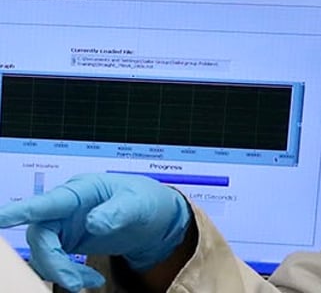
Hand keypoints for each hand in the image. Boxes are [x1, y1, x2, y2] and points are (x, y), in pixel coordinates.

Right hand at [0, 173, 191, 291]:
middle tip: (74, 282)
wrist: (154, 218)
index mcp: (82, 190)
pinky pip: (55, 260)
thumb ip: (118, 211)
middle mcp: (67, 205)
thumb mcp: (138, 204)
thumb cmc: (145, 201)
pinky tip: (89, 280)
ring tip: (87, 282)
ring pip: (44, 250)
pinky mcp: (67, 239)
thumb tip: (94, 223)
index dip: (21, 211)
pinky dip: (68, 273)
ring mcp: (65, 222)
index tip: (0, 217)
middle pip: (40, 234)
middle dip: (53, 262)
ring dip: (61, 271)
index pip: (47, 202)